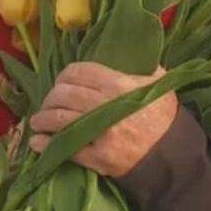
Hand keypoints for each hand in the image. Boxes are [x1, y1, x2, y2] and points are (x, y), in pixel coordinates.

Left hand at [28, 62, 177, 176]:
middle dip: (50, 98)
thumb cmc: (164, 116)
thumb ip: (141, 65)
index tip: (60, 82)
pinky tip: (37, 141)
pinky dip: (46, 143)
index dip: (64, 76)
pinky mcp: (97, 157)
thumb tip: (126, 53)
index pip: (78, 72)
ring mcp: (99, 132)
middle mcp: (104, 105)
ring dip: (42, 119)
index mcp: (118, 84)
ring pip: (59, 119)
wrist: (174, 155)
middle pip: (63, 94)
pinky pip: (65, 147)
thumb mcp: (159, 81)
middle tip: (47, 102)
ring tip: (36, 121)